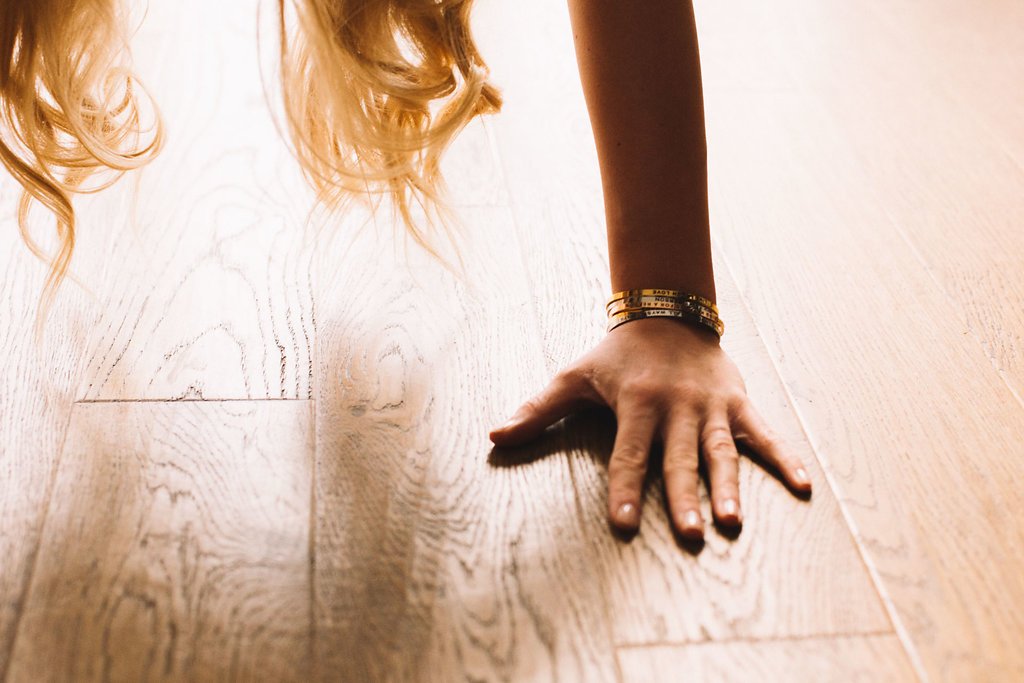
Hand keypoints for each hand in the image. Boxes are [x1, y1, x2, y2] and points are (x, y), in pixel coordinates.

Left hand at [489, 317, 811, 538]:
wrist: (667, 312)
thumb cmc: (615, 355)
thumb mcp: (573, 376)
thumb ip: (537, 410)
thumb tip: (494, 436)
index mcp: (636, 403)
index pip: (629, 454)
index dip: (626, 489)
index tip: (625, 524)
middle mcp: (676, 406)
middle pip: (680, 458)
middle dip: (685, 495)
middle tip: (692, 534)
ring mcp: (712, 405)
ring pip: (722, 450)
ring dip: (730, 485)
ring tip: (733, 521)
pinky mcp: (738, 402)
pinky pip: (765, 433)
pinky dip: (785, 457)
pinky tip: (805, 486)